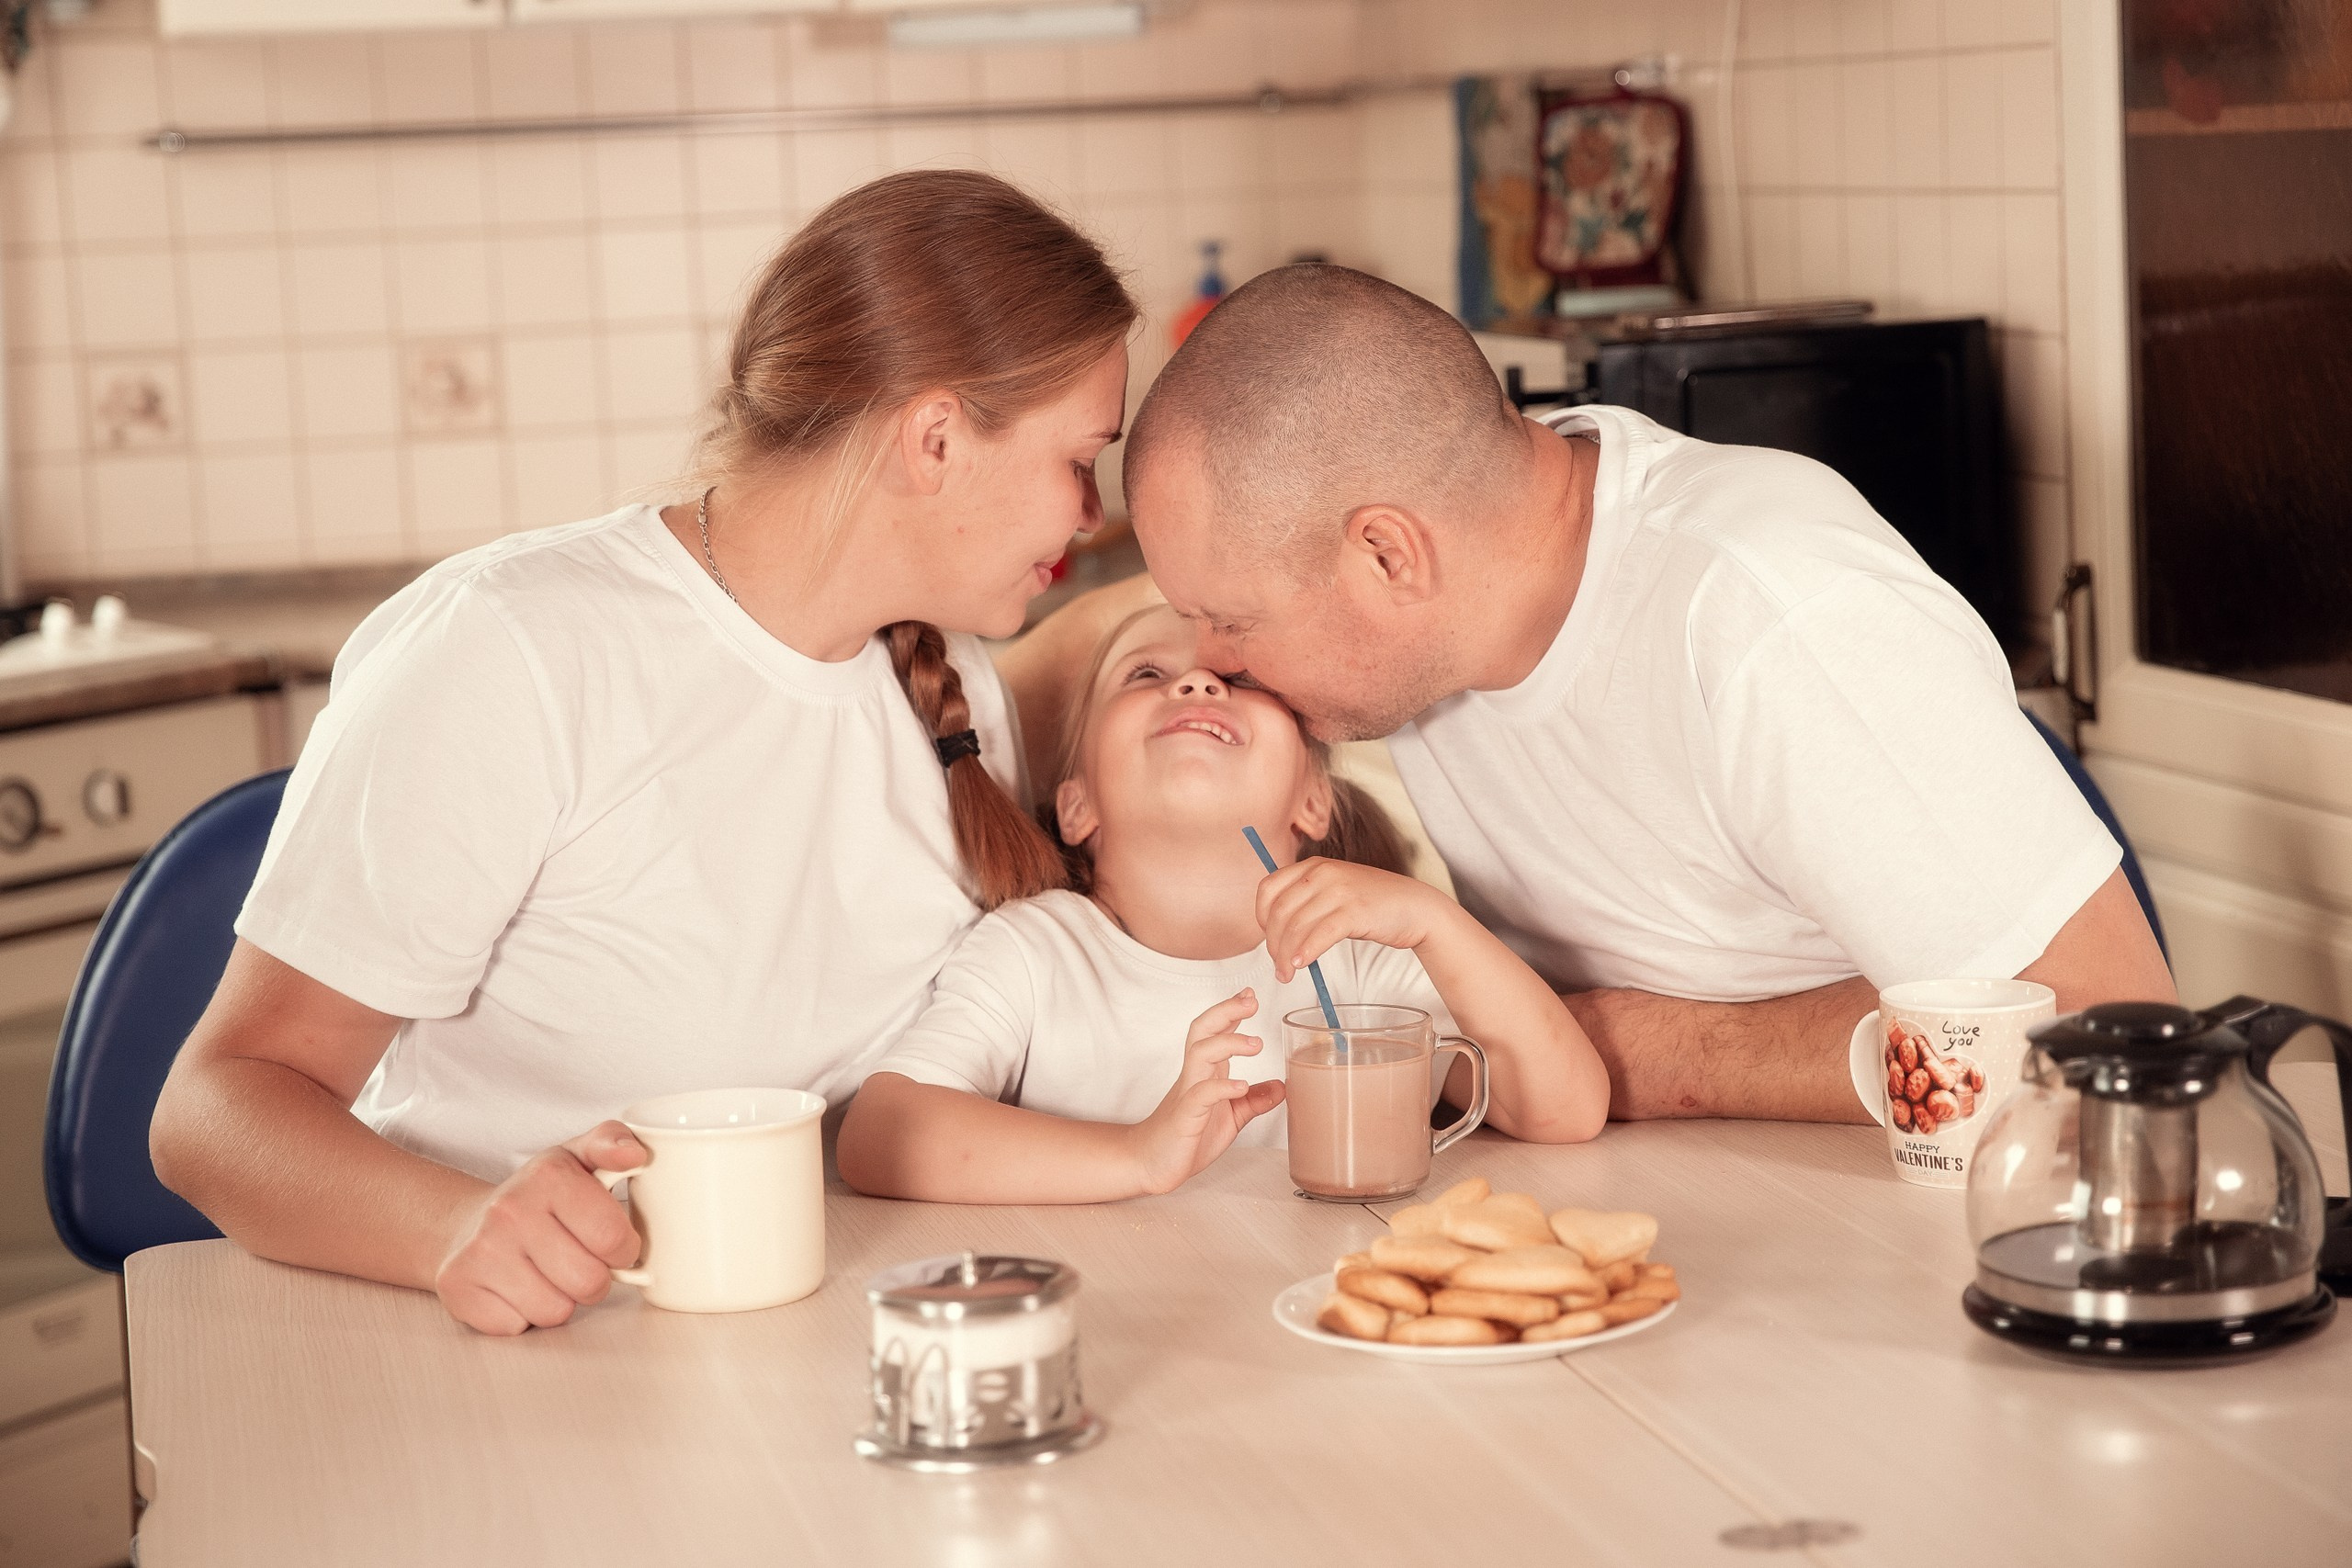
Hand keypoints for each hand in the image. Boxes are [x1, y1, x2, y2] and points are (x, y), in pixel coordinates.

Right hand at [433, 1122, 647, 1334]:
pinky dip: (522, 1315)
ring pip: (555, 1310)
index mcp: (549, 1175)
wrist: (470, 1223)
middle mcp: (509, 1211)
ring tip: (546, 1272)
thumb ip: (613, 1143)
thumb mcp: (579, 1159)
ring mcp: (480, 1251)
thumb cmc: (539, 1198)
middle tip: (578, 1259)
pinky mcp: (458, 1288)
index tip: (611, 1242)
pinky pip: (518, 1326)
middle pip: (589, 1281)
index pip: (614, 1238)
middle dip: (594, 1278)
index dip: (624, 1249)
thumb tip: (635, 1153)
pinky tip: (514, 1287)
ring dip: (560, 1299)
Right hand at [1128, 989, 1284, 1194]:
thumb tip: (1281, 1087)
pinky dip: (1222, 1087)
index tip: (1249, 994)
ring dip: (1229, 1043)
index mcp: (1205, 1073)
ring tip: (1256, 1043)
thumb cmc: (1185, 1137)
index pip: (1216, 1031)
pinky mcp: (1185, 1116)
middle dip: (1226, 1011)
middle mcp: (1195, 1076)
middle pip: (1204, 1030)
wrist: (1149, 1164)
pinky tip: (1240, 1086)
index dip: (1232, 1010)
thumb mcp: (1230, 1118)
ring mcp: (1188, 1094)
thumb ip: (1253, 1101)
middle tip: (1250, 1001)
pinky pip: (1201, 1095)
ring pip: (1201, 1053)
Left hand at [1255, 857, 1456, 981]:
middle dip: (1272, 944)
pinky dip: (1306, 951)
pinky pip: (1320, 933)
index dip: (1260, 917)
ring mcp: (1339, 890)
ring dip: (1286, 955)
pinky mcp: (1355, 910)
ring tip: (1287, 973)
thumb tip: (1275, 930)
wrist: (1416, 907)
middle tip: (1278, 966)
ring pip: (1296, 925)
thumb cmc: (1373, 904)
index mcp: (1313, 866)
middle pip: (1279, 911)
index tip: (1267, 938)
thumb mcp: (1334, 891)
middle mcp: (1323, 872)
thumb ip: (1307, 900)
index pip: (1268, 888)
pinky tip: (1302, 964)